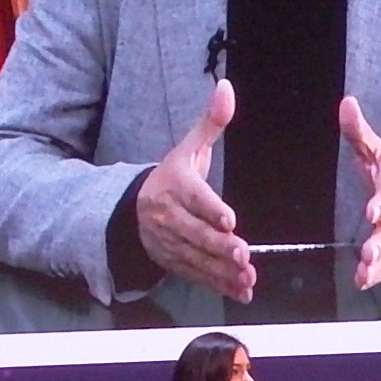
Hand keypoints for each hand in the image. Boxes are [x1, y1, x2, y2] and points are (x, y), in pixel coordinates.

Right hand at [136, 80, 254, 300]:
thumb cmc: (172, 177)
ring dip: (222, 270)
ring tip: (246, 275)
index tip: (230, 220)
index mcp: (175, 186)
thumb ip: (210, 122)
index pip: (194, 198)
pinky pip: (198, 275)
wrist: (133, 209)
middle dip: (219, 246)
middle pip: (196, 233)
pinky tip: (242, 291)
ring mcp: (171, 243)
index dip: (211, 210)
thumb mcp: (188, 148)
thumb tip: (226, 88)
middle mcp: (170, 217)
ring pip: (198, 258)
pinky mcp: (176, 262)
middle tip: (242, 253)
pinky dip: (219, 285)